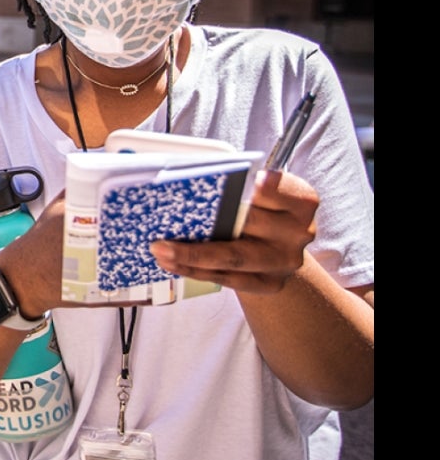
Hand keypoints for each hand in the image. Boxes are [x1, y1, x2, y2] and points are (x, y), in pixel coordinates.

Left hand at [151, 169, 317, 293]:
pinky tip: (172, 263)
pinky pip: (228, 278)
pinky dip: (195, 270)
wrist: (277, 250)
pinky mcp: (269, 283)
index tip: (250, 180)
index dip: (268, 185)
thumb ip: (240, 184)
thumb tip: (192, 176)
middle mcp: (299, 231)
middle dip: (209, 221)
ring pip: (234, 257)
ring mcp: (285, 261)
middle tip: (173, 219)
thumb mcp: (259, 191)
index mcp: (299, 200)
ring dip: (191, 255)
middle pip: (251, 224)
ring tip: (160, 249)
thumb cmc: (260, 211)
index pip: (283, 189)